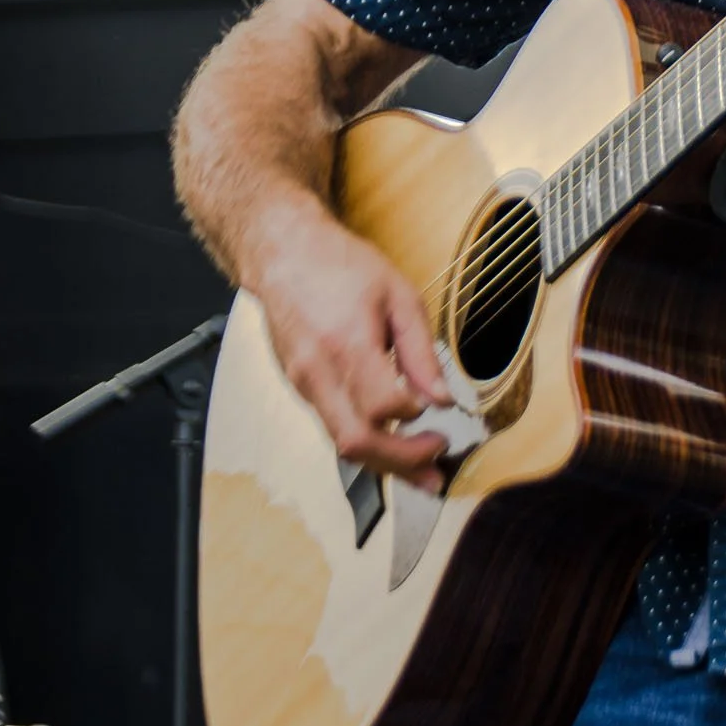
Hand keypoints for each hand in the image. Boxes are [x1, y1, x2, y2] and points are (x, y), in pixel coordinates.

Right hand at [250, 207, 453, 488]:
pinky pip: (333, 428)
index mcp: (346, 343)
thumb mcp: (398, 295)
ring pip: (341, 444)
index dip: (417, 418)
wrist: (283, 254)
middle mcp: (318, 372)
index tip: (441, 414)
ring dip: (384, 464)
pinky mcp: (299, 389)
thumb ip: (421, 350)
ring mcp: (303, 385)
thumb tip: (441, 397)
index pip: (383, 406)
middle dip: (402, 464)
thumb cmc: (339, 266)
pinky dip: (364, 443)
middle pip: (357, 442)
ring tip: (421, 471)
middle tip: (436, 468)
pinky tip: (391, 445)